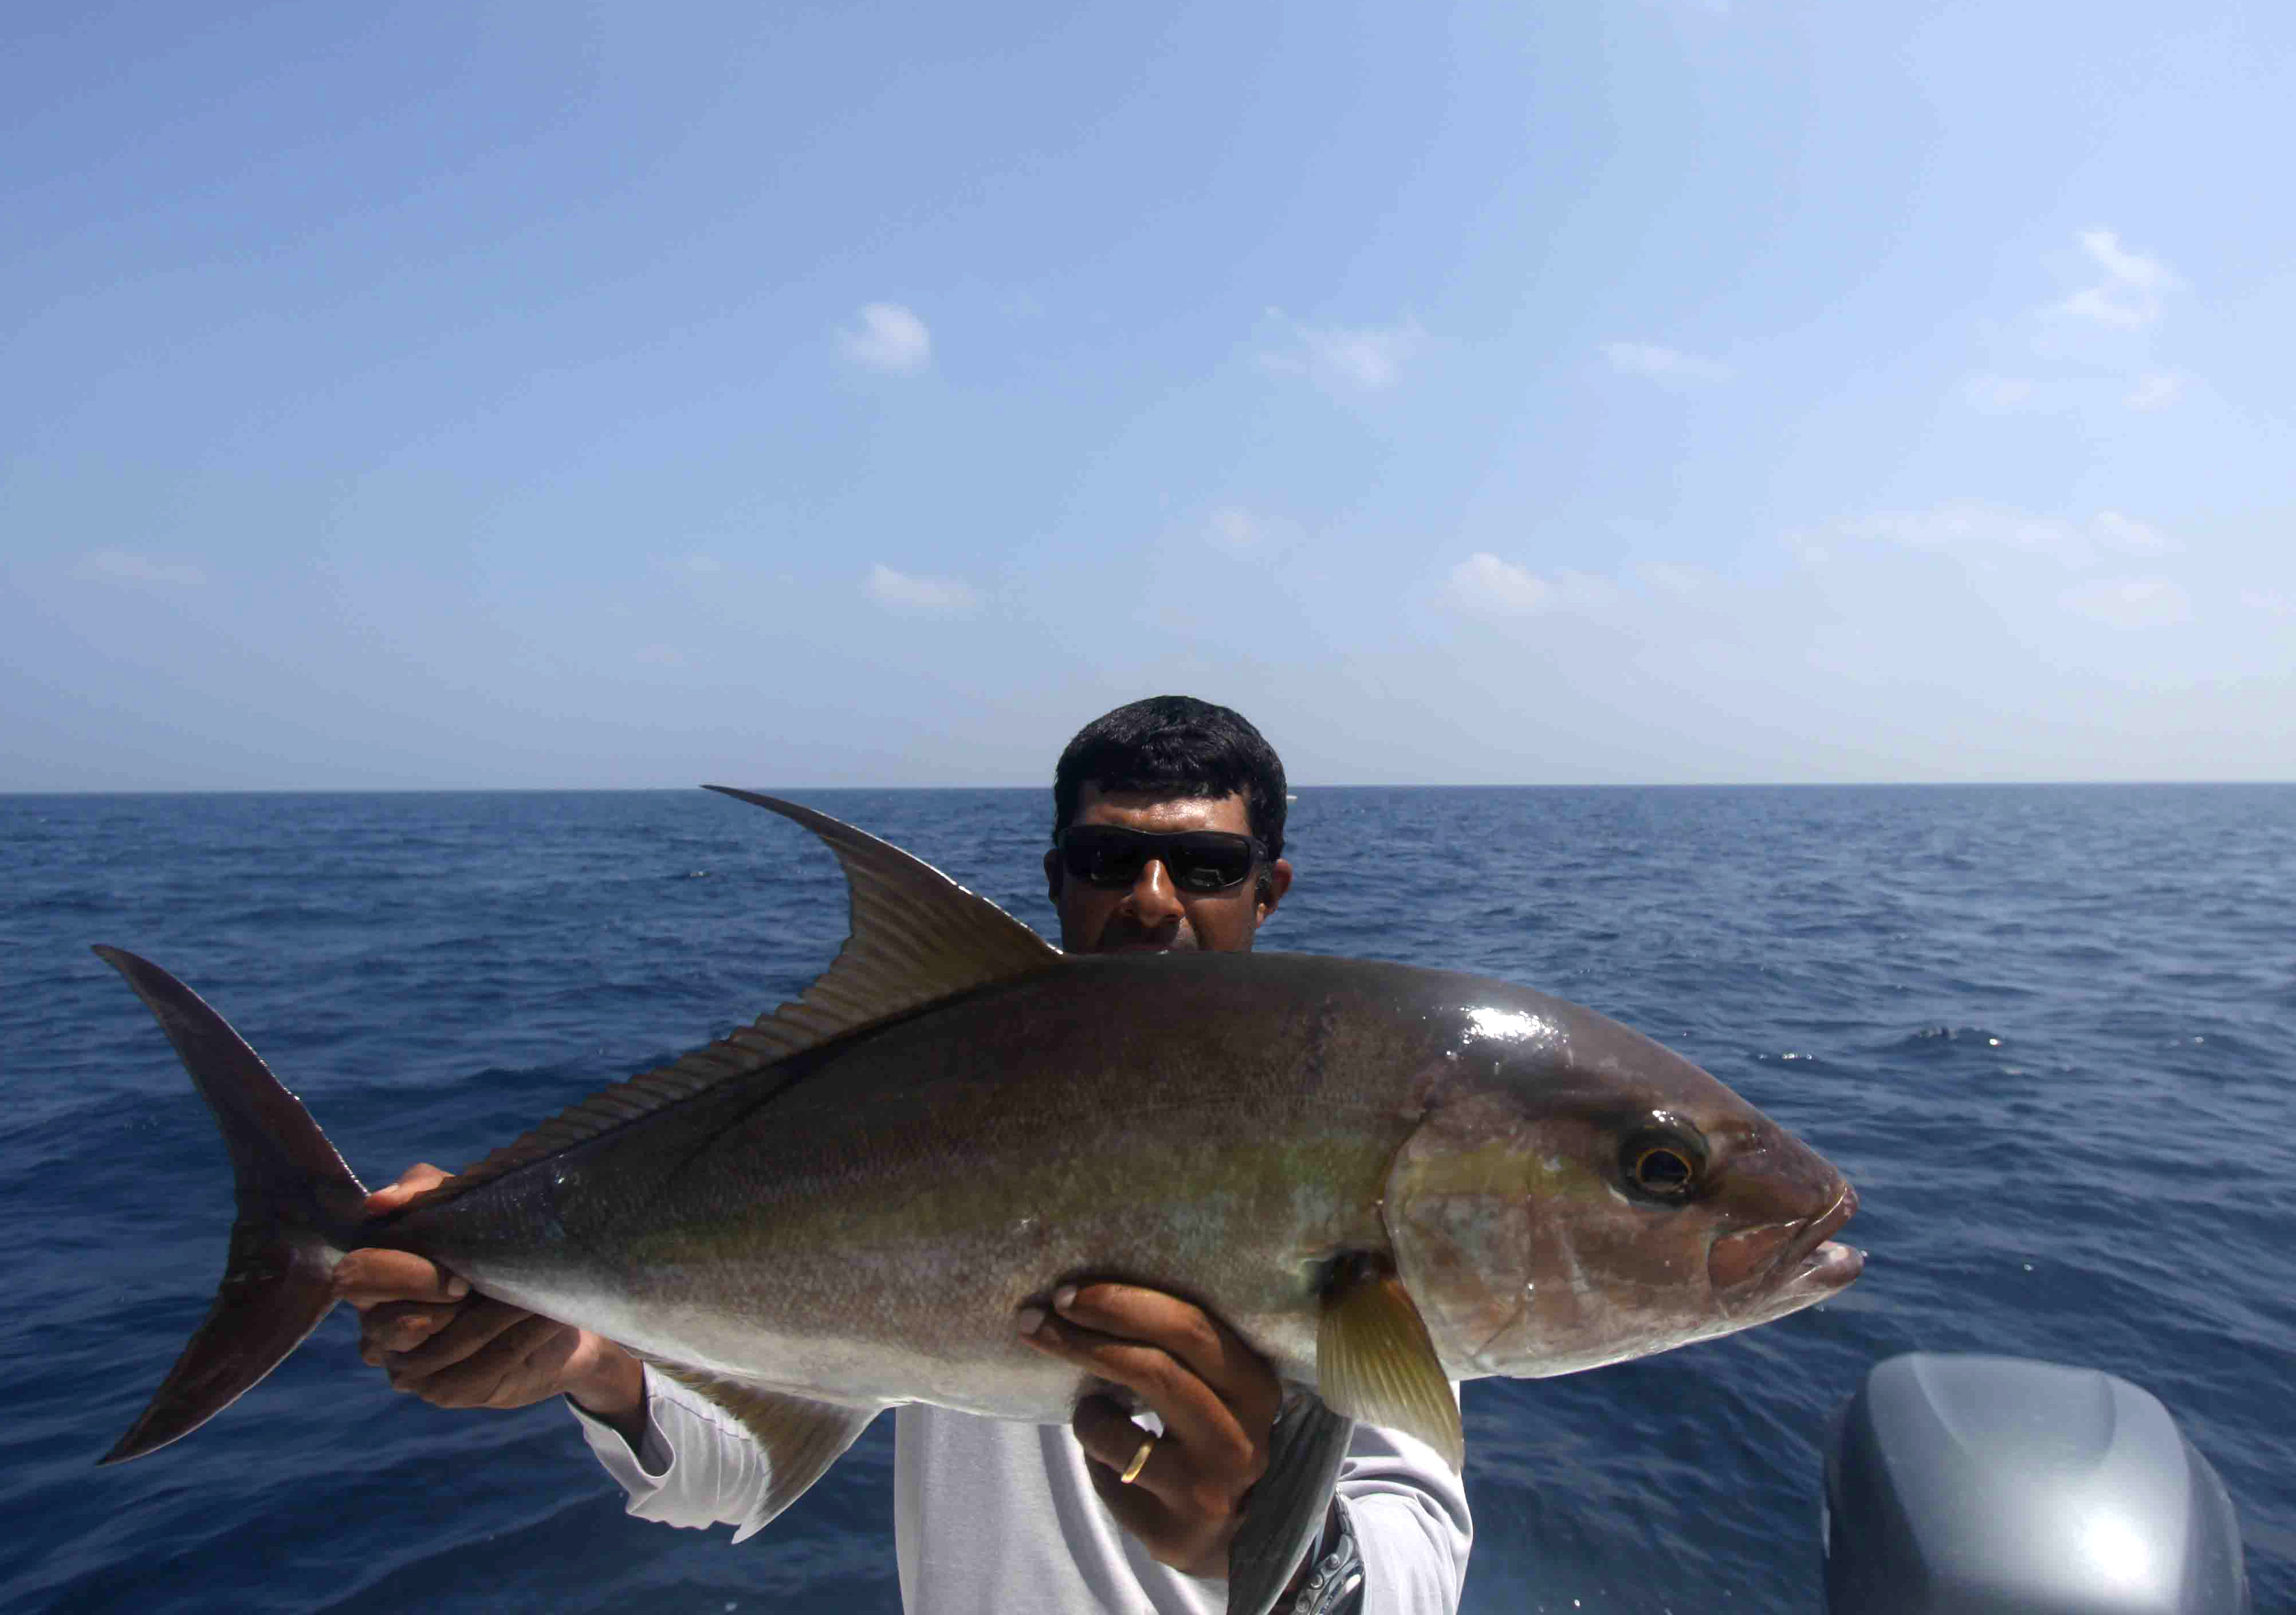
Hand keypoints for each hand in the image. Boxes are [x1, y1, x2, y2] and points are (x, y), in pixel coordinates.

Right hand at [334, 1164, 644, 1436]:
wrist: (558, 1301)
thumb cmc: (500, 1246)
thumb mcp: (467, 1205)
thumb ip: (423, 1191)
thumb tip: (379, 1203)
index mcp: (372, 1280)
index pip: (355, 1277)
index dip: (407, 1276)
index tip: (461, 1274)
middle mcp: (377, 1329)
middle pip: (388, 1323)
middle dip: (451, 1305)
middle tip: (491, 1288)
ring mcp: (407, 1367)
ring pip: (442, 1347)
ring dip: (500, 1314)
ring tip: (534, 1294)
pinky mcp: (444, 1392)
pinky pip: (476, 1371)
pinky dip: (519, 1340)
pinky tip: (542, 1320)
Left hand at [1017, 1282, 1283, 1579]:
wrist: (1242, 1532)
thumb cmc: (1213, 1436)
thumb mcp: (1220, 1390)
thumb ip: (1182, 1352)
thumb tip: (1091, 1301)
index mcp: (1255, 1388)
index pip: (1189, 1329)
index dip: (1123, 1303)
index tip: (1068, 1293)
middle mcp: (1240, 1438)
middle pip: (1152, 1370)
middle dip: (1081, 1340)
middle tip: (1033, 1319)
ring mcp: (1208, 1489)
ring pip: (1115, 1433)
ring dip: (1086, 1412)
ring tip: (1089, 1410)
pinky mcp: (1175, 1532)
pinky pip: (1109, 1476)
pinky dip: (1096, 1455)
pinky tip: (1111, 1457)